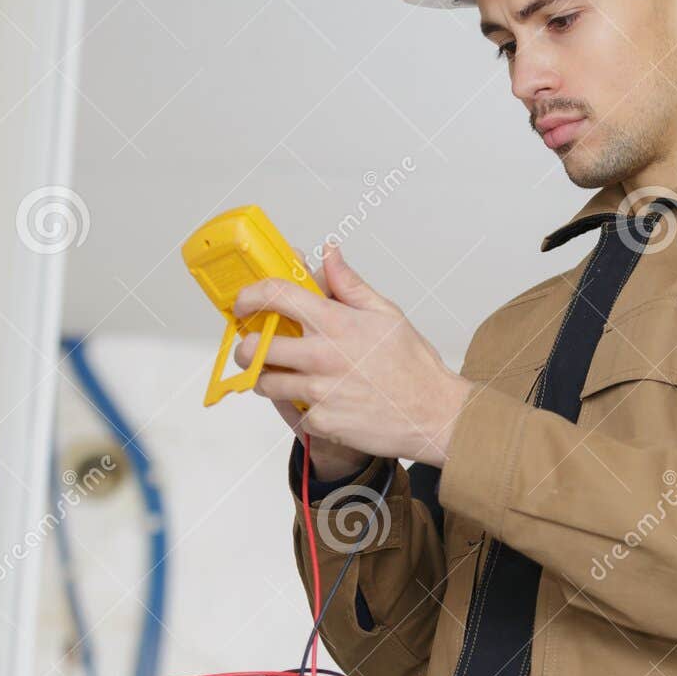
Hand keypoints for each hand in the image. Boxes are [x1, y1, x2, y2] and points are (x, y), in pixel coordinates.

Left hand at [232, 243, 471, 466]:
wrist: (433, 415)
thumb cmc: (412, 365)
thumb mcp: (385, 313)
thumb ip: (349, 284)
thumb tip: (328, 253)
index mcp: (337, 323)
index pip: (276, 296)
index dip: (250, 296)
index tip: (243, 302)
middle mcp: (323, 356)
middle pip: (255, 346)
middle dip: (247, 345)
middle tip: (254, 346)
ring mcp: (319, 392)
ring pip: (265, 382)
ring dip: (267, 376)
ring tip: (286, 373)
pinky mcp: (321, 422)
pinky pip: (291, 410)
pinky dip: (299, 405)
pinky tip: (320, 399)